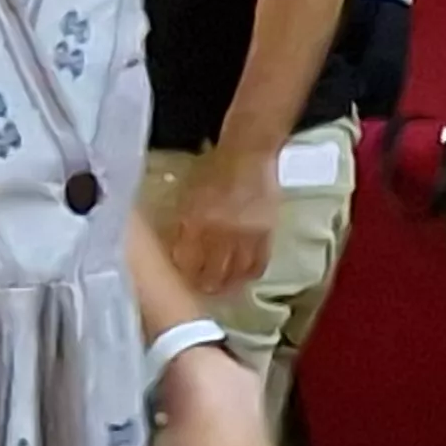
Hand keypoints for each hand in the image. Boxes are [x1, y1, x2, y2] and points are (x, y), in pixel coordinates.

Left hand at [164, 152, 280, 295]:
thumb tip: (178, 249)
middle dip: (205, 286)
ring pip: (236, 273)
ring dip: (228, 285)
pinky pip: (259, 263)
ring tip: (222, 288)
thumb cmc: (213, 170)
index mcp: (196, 221)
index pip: (187, 261)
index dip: (184, 275)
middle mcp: (221, 232)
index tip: (181, 281)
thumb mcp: (188, 195)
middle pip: (212, 273)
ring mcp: (246, 235)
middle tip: (201, 290)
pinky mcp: (267, 233)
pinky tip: (243, 277)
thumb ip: (184, 223)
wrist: (248, 154)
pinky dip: (250, 274)